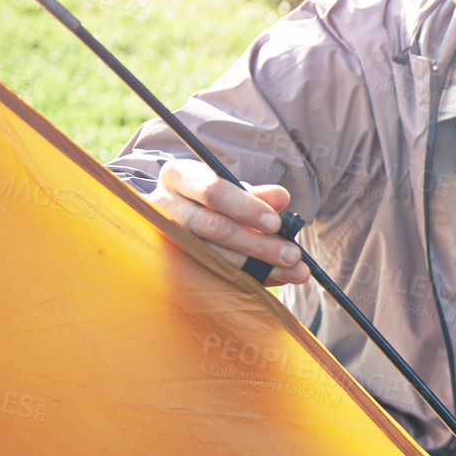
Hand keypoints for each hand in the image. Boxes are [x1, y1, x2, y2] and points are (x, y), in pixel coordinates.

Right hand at [145, 159, 308, 285]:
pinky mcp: (169, 264)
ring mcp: (162, 237)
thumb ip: (257, 195)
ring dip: (257, 266)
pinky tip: (274, 279)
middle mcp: (163, 205)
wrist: (176, 217)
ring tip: (292, 270)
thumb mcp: (232, 191)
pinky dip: (247, 279)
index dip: (246, 208)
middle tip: (292, 255)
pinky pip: (210, 276)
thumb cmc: (211, 201)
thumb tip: (281, 199)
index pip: (213, 191)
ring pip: (211, 256)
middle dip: (257, 243)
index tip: (275, 223)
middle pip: (212, 227)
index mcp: (179, 176)